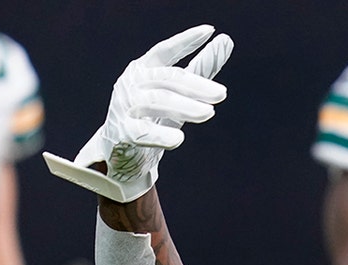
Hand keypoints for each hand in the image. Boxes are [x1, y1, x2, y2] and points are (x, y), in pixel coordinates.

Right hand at [44, 25, 232, 201]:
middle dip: (196, 85)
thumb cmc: (154, 115)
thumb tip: (226, 41)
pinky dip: (161, 134)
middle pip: (166, 78)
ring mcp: (125, 106)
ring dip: (185, 106)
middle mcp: (132, 83)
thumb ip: (201, 68)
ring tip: (209, 113)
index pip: (165, 51)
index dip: (185, 41)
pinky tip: (179, 138)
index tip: (209, 31)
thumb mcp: (179, 91)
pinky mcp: (122, 132)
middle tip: (222, 94)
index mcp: (144, 69)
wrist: (122, 150)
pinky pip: (142, 131)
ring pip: (157, 101)